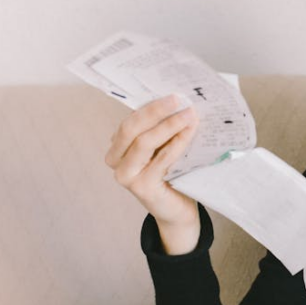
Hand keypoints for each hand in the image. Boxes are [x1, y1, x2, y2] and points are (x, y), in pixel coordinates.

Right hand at [105, 94, 200, 253]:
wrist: (177, 210)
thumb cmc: (171, 176)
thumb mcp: (162, 149)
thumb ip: (161, 130)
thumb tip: (177, 101)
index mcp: (117, 148)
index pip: (129, 121)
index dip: (149, 106)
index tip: (171, 94)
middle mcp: (116, 162)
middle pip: (132, 128)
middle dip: (156, 111)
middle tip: (178, 99)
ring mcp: (126, 176)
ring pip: (145, 142)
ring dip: (169, 125)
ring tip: (189, 114)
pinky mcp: (142, 187)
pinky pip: (161, 158)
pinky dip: (176, 143)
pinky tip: (188, 132)